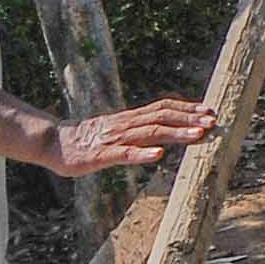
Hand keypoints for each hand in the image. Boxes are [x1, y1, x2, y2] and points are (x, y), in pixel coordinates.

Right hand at [40, 98, 218, 176]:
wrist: (51, 142)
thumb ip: (136, 132)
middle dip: (189, 119)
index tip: (208, 111)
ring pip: (149, 133)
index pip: (162, 108)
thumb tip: (160, 136)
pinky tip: (159, 156)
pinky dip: (143, 154)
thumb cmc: (84, 141)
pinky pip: (124, 154)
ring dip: (176, 133)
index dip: (186, 109)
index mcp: (129, 119)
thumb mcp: (114, 133)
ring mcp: (114, 139)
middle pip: (162, 117)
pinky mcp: (101, 155)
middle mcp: (125, 125)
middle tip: (213, 121)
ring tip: (198, 135)